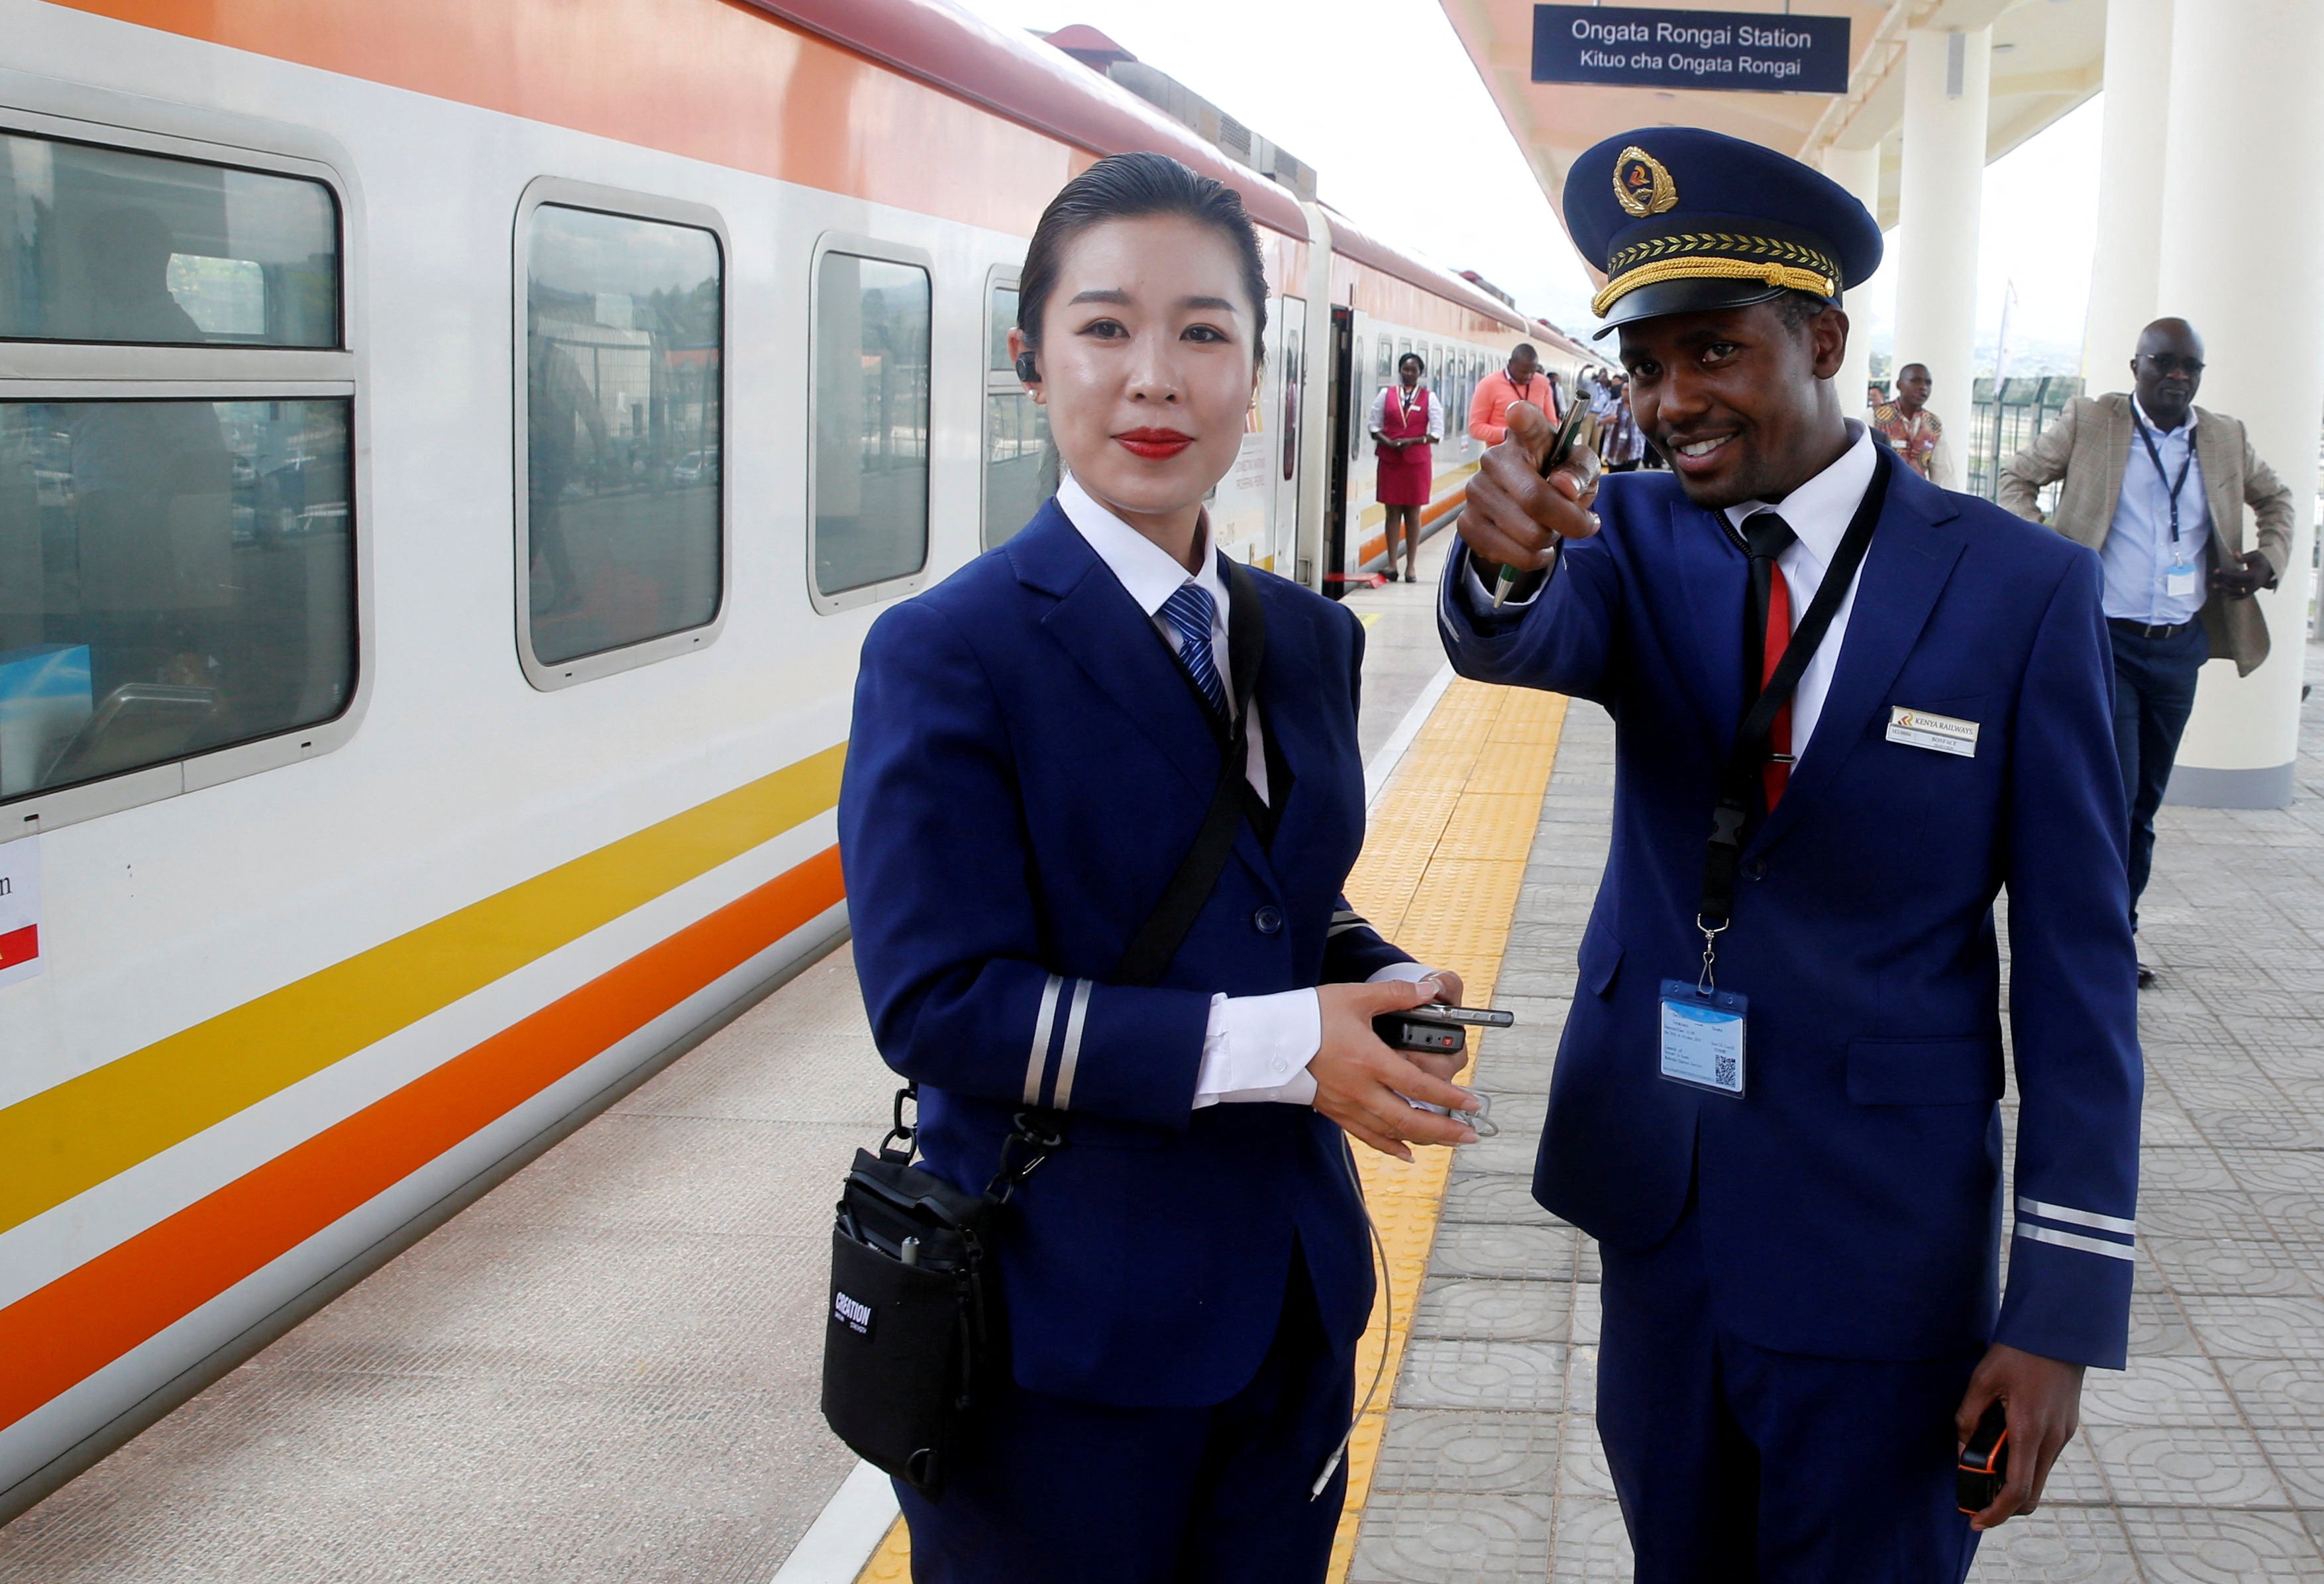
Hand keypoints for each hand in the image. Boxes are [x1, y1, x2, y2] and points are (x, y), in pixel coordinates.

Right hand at [1311, 979, 1479, 1160]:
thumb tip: (1428, 991)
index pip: (1418, 1085)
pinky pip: (1366, 1135)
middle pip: (1410, 1119)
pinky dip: (1389, 1145)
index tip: (1473, 1102)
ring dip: (1424, 1139)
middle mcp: (1361, 1089)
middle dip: (1445, 1129)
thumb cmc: (1309, 1016)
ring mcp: (1347, 1104)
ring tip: (1449, 1141)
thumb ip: (1395, 994)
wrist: (1268, 1038)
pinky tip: (1406, 1152)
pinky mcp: (1335, 1110)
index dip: (1449, 1097)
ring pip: (1392, 1131)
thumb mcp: (1355, 997)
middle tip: (1471, 1134)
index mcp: (1370, 1061)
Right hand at [1458, 401, 1602, 578]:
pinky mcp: (1466, 523)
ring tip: (1550, 531)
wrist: (1528, 512)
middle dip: (1569, 522)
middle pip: (1535, 499)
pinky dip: (1531, 559)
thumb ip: (1582, 472)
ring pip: (1527, 534)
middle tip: (1580, 524)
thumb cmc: (1559, 480)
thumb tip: (1565, 487)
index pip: (1524, 422)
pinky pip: (1508, 555)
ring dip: (1550, 541)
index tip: (1518, 414)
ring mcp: (1475, 491)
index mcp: (1528, 437)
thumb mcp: (1582, 472)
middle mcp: (1494, 458)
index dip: (1522, 418)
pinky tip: (1533, 547)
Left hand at [1954, 1344, 2084, 1530]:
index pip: (2018, 1490)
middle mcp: (2052, 1439)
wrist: (2058, 1332)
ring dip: (2015, 1483)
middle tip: (1977, 1502)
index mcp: (2029, 1431)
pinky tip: (2005, 1452)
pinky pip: (2045, 1457)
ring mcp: (2063, 1434)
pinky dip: (2025, 1464)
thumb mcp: (1982, 1381)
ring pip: (2039, 1475)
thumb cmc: (2017, 1353)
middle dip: (2005, 1505)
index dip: (1996, 1512)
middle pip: (2032, 1492)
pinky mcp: (2067, 1426)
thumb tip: (1962, 1448)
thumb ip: (1969, 1417)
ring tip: (1985, 1474)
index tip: (1976, 1519)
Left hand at [2212, 549, 2273, 598]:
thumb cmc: (2262, 559)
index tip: (2216, 571)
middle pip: (2236, 586)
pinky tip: (2226, 597)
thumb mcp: (2255, 555)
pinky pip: (2243, 596)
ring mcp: (2254, 589)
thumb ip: (2244, 557)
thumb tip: (2235, 554)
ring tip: (2216, 587)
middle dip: (2224, 584)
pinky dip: (2235, 597)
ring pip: (2238, 592)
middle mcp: (2254, 584)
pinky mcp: (2253, 591)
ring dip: (2227, 591)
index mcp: (2254, 575)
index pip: (2237, 576)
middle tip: (2214, 583)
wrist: (2272, 567)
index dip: (2226, 574)